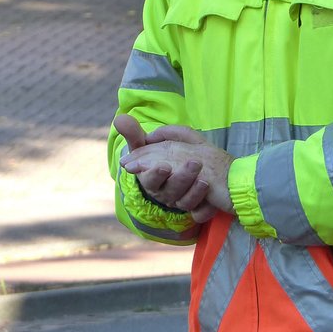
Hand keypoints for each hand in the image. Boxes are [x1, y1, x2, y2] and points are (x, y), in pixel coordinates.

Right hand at [113, 115, 233, 220]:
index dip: (156, 174)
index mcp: (151, 179)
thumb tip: (120, 119)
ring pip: (186, 201)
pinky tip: (212, 196)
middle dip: (182, 178)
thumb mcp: (147, 145)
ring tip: (205, 178)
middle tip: (194, 163)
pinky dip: (205, 208)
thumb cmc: (158, 156)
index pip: (151, 180)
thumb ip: (133, 134)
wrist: (178, 169)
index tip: (164, 165)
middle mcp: (165, 193)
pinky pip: (200, 213)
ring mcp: (180, 201)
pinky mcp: (196, 209)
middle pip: (171, 190)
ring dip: (195, 191)